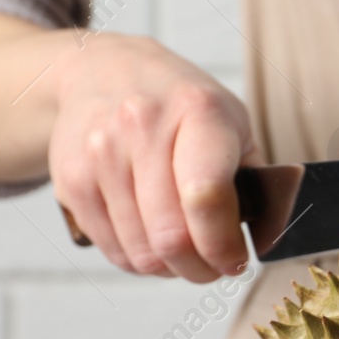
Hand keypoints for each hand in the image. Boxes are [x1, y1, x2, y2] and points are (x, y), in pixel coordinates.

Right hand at [49, 34, 291, 280]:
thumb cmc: (180, 104)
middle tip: (213, 268)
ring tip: (184, 255)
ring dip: (169, 269)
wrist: (104, 69)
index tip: (236, 261)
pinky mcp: (72, 179)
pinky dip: (138, 260)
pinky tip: (152, 242)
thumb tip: (267, 242)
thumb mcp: (232, 123)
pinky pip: (111, 249)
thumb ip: (255, 181)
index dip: (224, 245)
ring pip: (140, 252)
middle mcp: (142, 127)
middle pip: (171, 236)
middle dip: (200, 268)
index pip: (206, 196)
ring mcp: (101, 154)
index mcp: (196, 111)